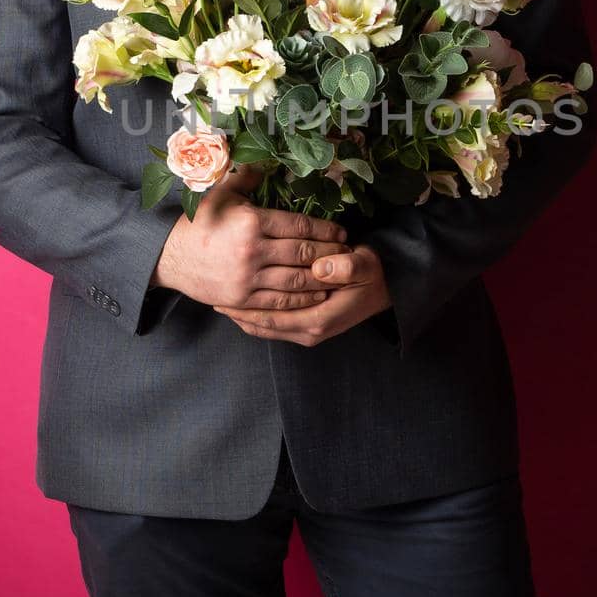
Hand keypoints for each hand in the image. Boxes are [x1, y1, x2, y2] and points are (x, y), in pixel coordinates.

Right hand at [151, 164, 348, 311]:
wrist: (169, 256)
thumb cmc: (197, 222)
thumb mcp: (220, 193)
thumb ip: (247, 177)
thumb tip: (267, 159)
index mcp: (251, 221)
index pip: (299, 225)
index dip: (324, 229)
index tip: (340, 232)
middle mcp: (253, 250)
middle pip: (303, 253)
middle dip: (330, 253)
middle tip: (348, 253)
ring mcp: (248, 277)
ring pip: (296, 280)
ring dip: (322, 277)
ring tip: (339, 274)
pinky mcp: (243, 298)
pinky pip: (280, 301)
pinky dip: (303, 299)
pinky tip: (318, 294)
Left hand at [212, 243, 391, 346]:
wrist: (386, 289)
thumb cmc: (371, 274)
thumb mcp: (364, 265)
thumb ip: (345, 267)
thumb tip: (320, 268)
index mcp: (319, 318)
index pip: (272, 317)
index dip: (245, 307)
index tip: (220, 294)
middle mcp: (311, 330)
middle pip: (263, 326)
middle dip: (236, 313)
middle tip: (210, 297)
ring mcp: (309, 331)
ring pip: (267, 328)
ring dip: (243, 316)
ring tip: (219, 300)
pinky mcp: (308, 327)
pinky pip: (275, 325)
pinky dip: (256, 318)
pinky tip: (242, 305)